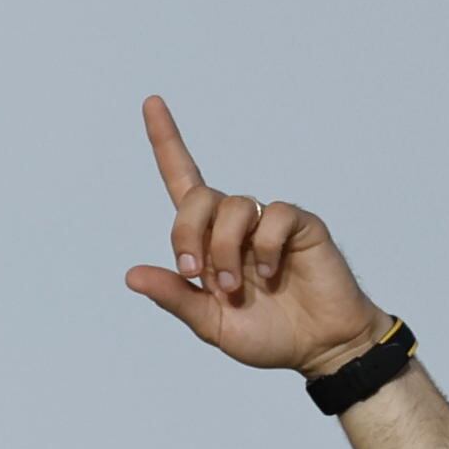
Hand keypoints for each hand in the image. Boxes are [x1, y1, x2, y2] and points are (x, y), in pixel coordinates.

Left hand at [122, 98, 394, 377]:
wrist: (317, 346)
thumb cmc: (266, 332)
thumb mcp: (208, 323)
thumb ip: (174, 297)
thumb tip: (131, 275)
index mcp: (208, 239)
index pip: (182, 180)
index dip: (167, 142)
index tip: (151, 102)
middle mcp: (236, 222)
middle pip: (198, 195)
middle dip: (187, 233)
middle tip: (197, 275)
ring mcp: (269, 221)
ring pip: (234, 206)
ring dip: (225, 251)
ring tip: (235, 288)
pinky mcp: (302, 224)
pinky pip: (275, 216)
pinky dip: (264, 249)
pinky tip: (271, 275)